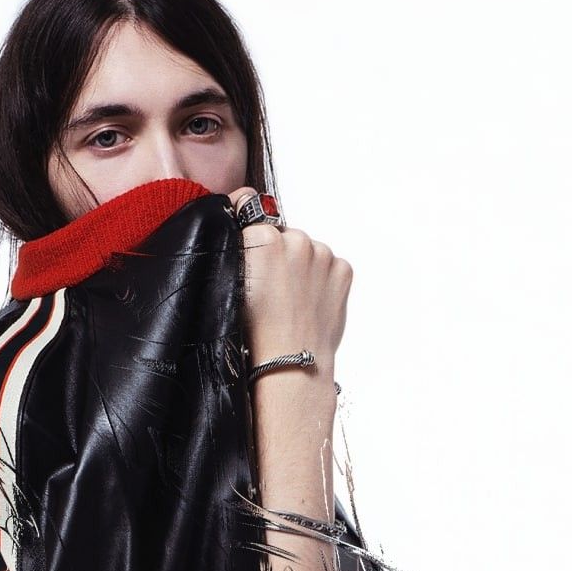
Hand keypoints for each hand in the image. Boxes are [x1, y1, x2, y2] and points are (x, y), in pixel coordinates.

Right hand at [226, 187, 350, 369]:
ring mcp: (323, 253)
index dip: (247, 237)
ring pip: (307, 250)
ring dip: (300, 267)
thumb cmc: (255, 334)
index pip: (250, 213)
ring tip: (291, 301)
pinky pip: (329, 266)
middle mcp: (295, 238)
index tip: (248, 256)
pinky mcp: (342, 269)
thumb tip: (247, 205)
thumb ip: (240, 243)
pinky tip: (308, 303)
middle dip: (277, 253)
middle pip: (282, 234)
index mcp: (261, 237)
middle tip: (270, 290)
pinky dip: (320, 280)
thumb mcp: (229, 283)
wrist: (290, 365)